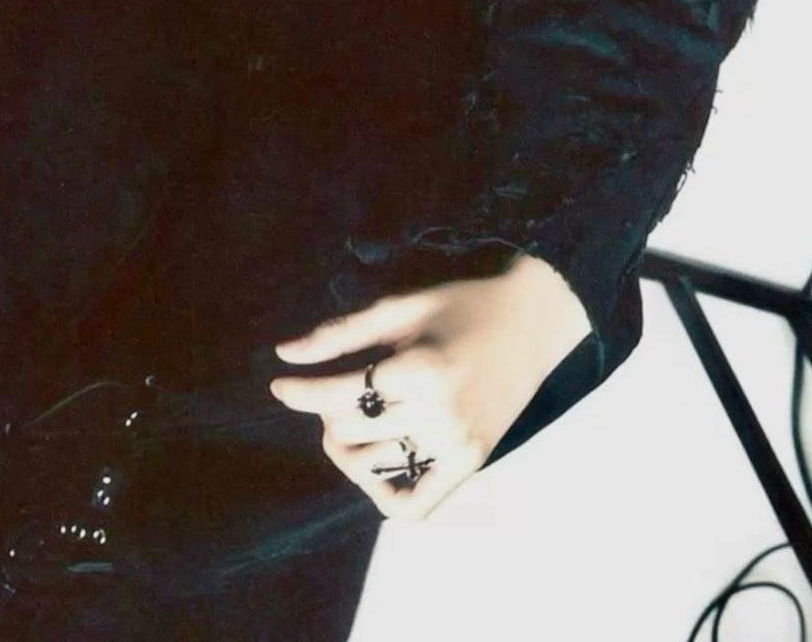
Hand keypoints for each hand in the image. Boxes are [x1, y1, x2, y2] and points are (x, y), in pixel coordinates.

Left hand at [269, 254, 590, 520]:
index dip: (300, 391)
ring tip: (354, 420)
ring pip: (370, 467)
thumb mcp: (401, 308)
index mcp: (420, 368)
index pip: (338, 393)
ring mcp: (457, 445)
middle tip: (335, 392)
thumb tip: (284, 354)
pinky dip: (384, 496)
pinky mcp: (470, 463)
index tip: (279, 385)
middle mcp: (439, 414)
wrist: (532, 320)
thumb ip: (341, 332)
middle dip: (327, 412)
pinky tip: (375, 466)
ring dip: (347, 447)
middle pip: (349, 430)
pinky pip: (414, 506)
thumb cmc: (462, 305)